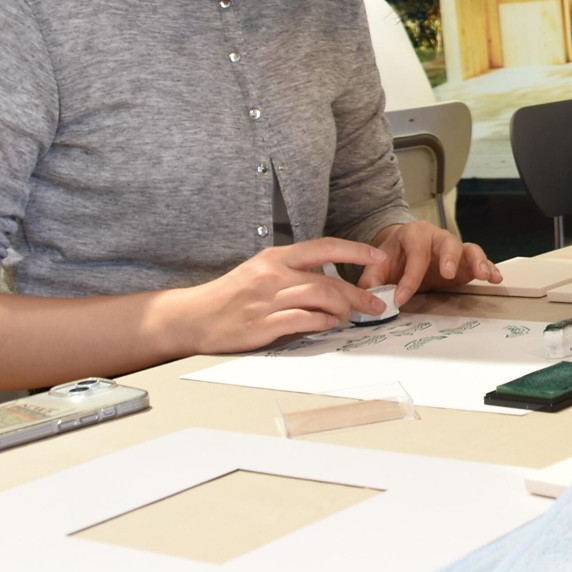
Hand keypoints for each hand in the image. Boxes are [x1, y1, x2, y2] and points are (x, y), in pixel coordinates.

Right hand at [177, 237, 386, 352]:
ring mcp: (268, 300)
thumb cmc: (230, 295)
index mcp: (275, 257)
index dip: (356, 250)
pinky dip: (323, 323)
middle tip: (375, 304)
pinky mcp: (264, 325)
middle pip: (328, 280)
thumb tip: (329, 281)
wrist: (193, 317)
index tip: (378, 256)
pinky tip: (329, 324)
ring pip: (320, 298)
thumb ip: (293, 272)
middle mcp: (273, 274)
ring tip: (349, 316)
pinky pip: (304, 321)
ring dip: (343, 309)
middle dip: (358, 293)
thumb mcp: (260, 270)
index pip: (324, 247)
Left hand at [361, 220, 499, 302]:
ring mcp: (454, 249)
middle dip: (449, 258)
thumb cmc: (393, 258)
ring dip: (477, 261)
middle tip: (447, 274)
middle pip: (448, 242)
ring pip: (469, 249)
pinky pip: (479, 261)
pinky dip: (489, 268)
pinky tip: (495, 278)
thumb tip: (370, 299)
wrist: (403, 252)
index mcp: (414, 234)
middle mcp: (437, 237)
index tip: (402, 298)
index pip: (415, 254)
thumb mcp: (377, 267)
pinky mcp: (464, 261)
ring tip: (483, 275)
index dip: (409, 277)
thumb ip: (371, 281)